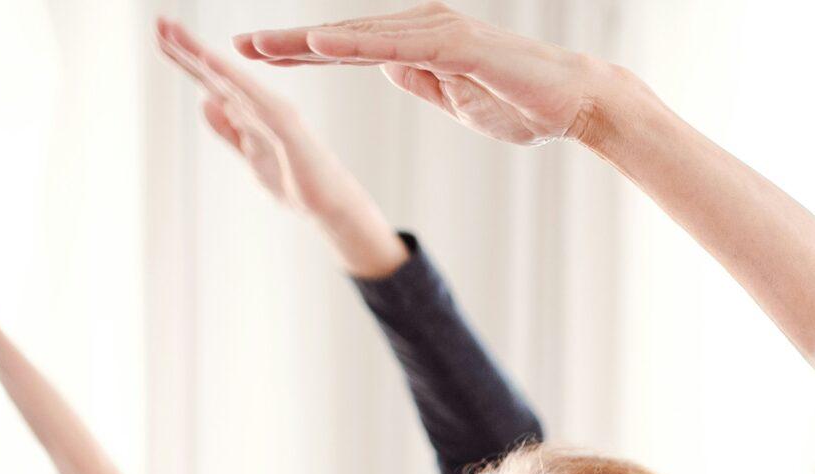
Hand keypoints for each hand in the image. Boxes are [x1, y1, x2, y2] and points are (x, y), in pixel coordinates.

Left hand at [156, 18, 365, 217]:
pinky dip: (232, 78)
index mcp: (251, 113)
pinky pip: (254, 98)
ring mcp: (274, 113)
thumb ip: (229, 131)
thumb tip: (205, 102)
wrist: (332, 208)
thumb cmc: (297, 183)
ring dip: (202, 56)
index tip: (160, 36)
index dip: (185, 60)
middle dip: (186, 48)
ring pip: (231, 79)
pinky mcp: (286, 126)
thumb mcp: (251, 157)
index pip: (211, 82)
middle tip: (159, 22)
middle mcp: (261, 105)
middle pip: (217, 74)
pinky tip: (209, 62)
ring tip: (176, 34)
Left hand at [236, 4, 615, 149]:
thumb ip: (422, 82)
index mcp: (420, 45)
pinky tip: (315, 47)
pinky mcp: (455, 45)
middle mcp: (422, 28)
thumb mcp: (457, 101)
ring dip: (307, 42)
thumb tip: (389, 69)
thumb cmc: (523, 105)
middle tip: (238, 46)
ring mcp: (437, 32)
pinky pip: (393, 46)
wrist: (576, 104)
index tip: (260, 57)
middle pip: (343, 36)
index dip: (302, 52)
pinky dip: (352, 46)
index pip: (349, 49)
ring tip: (260, 47)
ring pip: (359, 36)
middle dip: (288, 43)